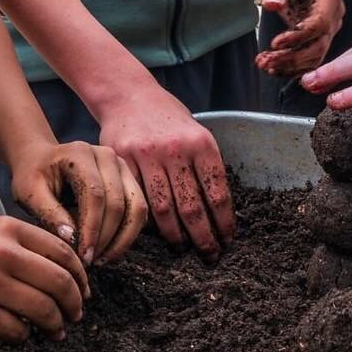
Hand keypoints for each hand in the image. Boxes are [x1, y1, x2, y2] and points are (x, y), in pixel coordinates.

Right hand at [0, 216, 88, 339]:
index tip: (83, 291)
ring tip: (55, 331)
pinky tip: (21, 334)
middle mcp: (4, 252)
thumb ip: (21, 247)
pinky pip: (18, 328)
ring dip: (56, 324)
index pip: (63, 252)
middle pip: (61, 282)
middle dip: (75, 303)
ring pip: (45, 308)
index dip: (80, 276)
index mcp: (9, 229)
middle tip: (75, 315)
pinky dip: (26, 335)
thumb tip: (61, 272)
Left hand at [12, 139, 146, 266]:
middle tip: (90, 262)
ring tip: (102, 260)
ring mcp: (122, 167)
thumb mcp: (29, 193)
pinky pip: (139, 211)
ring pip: (136, 207)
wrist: (42, 161)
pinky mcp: (129, 180)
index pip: (95, 195)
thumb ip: (49, 214)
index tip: (83, 256)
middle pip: (118, 202)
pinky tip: (110, 250)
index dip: (92, 229)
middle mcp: (107, 156)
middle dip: (106, 238)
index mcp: (80, 154)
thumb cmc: (33, 177)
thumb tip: (72, 239)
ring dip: (122, 239)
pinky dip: (128, 234)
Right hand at [98, 88, 234, 257]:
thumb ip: (205, 166)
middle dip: (204, 238)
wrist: (129, 96)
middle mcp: (175, 150)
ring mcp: (147, 156)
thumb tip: (219, 211)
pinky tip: (155, 232)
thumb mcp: (196, 134)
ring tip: (183, 248)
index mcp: (202, 144)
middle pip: (192, 208)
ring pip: (164, 209)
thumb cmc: (168, 120)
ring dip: (176, 236)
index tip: (228, 240)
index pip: (218, 194)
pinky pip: (138, 199)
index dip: (225, 222)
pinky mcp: (123, 162)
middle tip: (210, 256)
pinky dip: (148, 220)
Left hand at [254, 0, 344, 76]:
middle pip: (319, 44)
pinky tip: (273, 67)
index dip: (298, 37)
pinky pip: (310, 54)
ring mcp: (329, 24)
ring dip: (290, 65)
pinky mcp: (319, 33)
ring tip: (263, 64)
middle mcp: (334, 12)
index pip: (320, 23)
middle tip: (264, 62)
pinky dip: (293, 65)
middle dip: (292, 57)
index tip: (274, 44)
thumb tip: (271, 5)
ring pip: (315, 54)